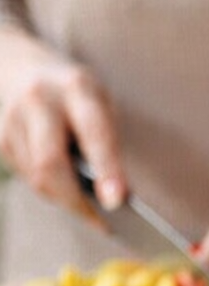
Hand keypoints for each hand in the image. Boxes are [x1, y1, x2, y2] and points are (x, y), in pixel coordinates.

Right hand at [0, 51, 125, 214]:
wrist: (16, 62)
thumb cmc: (74, 92)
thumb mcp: (100, 101)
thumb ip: (107, 140)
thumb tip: (115, 194)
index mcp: (76, 88)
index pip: (94, 133)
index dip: (107, 170)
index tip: (117, 201)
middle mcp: (39, 100)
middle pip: (51, 164)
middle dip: (77, 201)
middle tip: (102, 223)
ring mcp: (12, 118)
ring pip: (38, 178)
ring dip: (65, 199)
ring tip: (87, 205)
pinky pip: (27, 177)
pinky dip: (50, 189)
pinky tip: (63, 185)